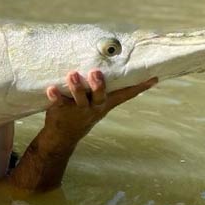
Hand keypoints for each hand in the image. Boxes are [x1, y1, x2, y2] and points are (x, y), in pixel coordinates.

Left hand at [8, 70, 155, 191]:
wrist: (62, 137)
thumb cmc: (83, 113)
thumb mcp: (97, 104)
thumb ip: (103, 89)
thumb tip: (113, 67)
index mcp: (104, 104)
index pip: (125, 95)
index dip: (139, 87)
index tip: (153, 77)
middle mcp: (93, 107)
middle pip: (100, 96)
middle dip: (99, 85)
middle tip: (96, 73)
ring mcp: (78, 109)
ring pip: (79, 98)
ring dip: (77, 87)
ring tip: (73, 74)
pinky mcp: (61, 110)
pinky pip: (58, 102)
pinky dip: (55, 96)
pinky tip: (50, 88)